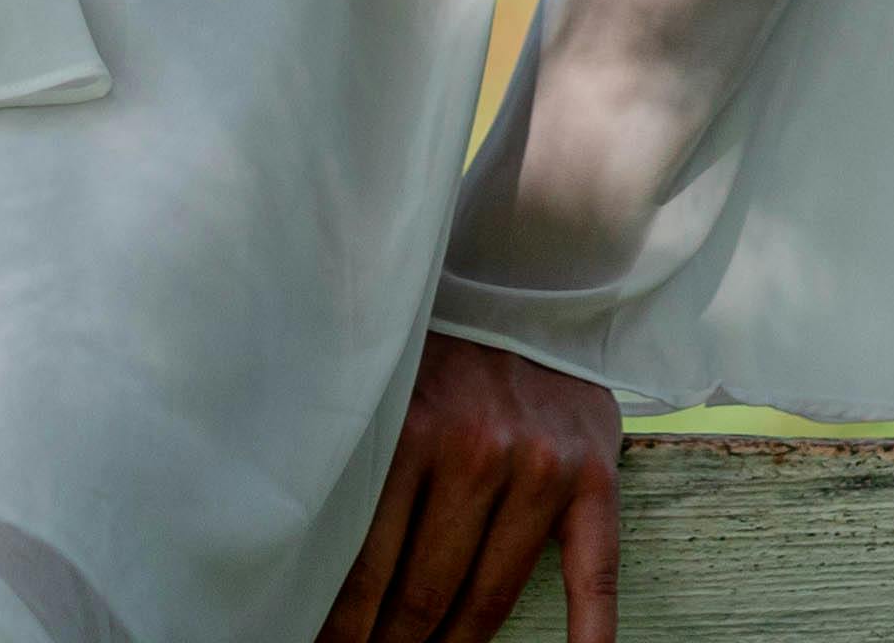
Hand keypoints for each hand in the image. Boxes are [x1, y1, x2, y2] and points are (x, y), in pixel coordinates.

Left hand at [320, 334, 616, 642]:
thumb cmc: (437, 346)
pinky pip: (592, 575)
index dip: (340, 620)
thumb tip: (300, 549)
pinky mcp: (593, 480)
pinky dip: (586, 634)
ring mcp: (539, 468)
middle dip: (387, 641)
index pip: (365, 559)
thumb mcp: (382, 386)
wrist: (529, 285)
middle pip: (424, 589)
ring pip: (487, 595)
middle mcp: (475, 449)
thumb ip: (355, 456)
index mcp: (409, 428)